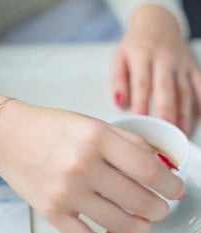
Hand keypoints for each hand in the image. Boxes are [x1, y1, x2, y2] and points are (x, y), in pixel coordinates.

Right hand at [0, 85, 183, 232]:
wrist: (8, 136)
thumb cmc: (50, 127)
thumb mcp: (93, 124)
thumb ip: (128, 143)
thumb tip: (159, 167)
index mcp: (96, 139)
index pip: (149, 171)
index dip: (171, 185)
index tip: (175, 190)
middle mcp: (81, 167)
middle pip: (139, 201)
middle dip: (159, 209)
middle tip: (160, 207)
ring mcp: (64, 193)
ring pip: (119, 225)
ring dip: (140, 228)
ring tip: (143, 222)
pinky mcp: (50, 213)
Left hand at [112, 5, 200, 135]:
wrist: (156, 21)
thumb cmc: (135, 44)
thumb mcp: (119, 57)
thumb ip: (118, 80)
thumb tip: (118, 102)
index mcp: (142, 56)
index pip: (142, 82)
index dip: (141, 101)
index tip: (140, 119)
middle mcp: (164, 59)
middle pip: (166, 87)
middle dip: (167, 110)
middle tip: (166, 129)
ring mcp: (180, 63)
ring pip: (184, 90)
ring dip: (184, 113)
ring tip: (180, 133)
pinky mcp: (192, 66)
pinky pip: (200, 84)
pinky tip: (200, 117)